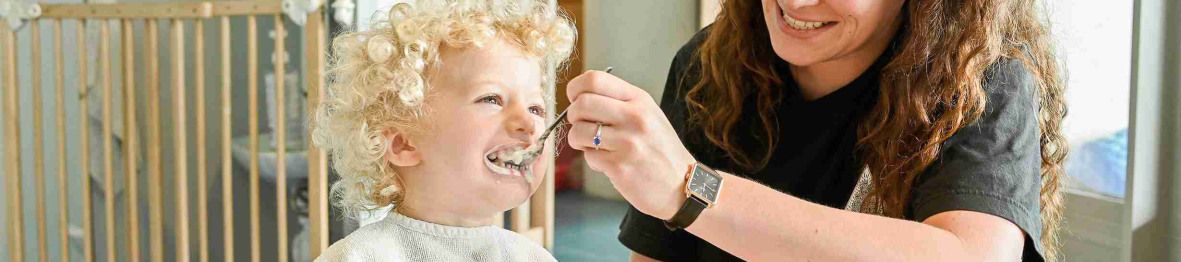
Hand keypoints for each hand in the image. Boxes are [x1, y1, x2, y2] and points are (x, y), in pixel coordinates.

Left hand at [564, 70, 695, 220]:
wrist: (683, 186)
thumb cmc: (661, 151)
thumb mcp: (649, 115)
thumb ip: (618, 103)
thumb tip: (579, 98)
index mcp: (639, 100)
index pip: (594, 80)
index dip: (575, 88)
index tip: (575, 99)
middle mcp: (634, 117)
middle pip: (581, 104)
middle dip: (572, 116)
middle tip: (581, 125)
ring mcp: (627, 142)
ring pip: (578, 131)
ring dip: (578, 140)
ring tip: (593, 146)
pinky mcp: (619, 167)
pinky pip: (588, 157)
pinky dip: (593, 160)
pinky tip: (609, 163)